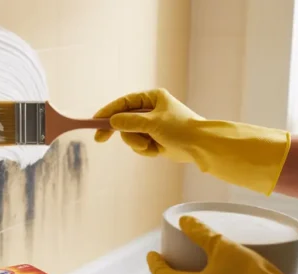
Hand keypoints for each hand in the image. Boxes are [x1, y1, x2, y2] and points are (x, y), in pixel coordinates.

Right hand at [93, 88, 290, 194]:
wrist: (202, 148)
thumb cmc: (182, 130)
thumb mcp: (153, 123)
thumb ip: (130, 121)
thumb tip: (112, 121)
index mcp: (153, 98)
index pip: (124, 102)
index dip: (108, 111)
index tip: (95, 121)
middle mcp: (152, 109)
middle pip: (124, 120)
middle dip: (123, 132)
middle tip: (100, 139)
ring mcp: (153, 126)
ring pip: (131, 135)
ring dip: (137, 143)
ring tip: (150, 147)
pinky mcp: (156, 140)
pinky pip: (139, 145)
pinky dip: (145, 150)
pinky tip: (157, 151)